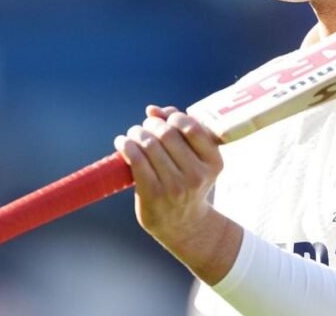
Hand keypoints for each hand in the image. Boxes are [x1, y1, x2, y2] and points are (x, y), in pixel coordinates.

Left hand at [114, 105, 241, 283]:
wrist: (183, 225)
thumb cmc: (188, 183)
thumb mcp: (196, 159)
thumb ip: (180, 130)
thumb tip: (153, 110)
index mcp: (213, 162)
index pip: (190, 127)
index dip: (173, 117)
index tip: (164, 120)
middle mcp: (196, 175)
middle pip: (167, 134)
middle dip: (151, 125)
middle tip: (144, 127)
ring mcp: (175, 186)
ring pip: (149, 145)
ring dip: (136, 133)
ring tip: (132, 135)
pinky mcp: (153, 194)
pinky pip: (136, 160)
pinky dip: (126, 146)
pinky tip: (122, 143)